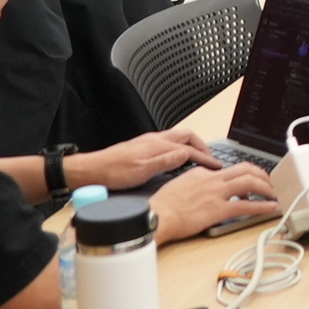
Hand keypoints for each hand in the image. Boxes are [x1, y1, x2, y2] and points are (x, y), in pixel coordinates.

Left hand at [74, 127, 220, 191]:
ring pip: (178, 138)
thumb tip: (187, 155)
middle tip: (210, 158)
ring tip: (198, 158)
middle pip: (186, 135)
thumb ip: (166, 161)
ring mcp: (149, 142)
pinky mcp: (143, 146)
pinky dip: (180, 148)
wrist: (92, 170)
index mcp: (158, 145)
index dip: (205, 157)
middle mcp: (155, 140)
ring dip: (191, 145)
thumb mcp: (142, 171)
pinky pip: (169, 142)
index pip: (189, 149)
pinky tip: (177, 158)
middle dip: (202, 145)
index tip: (216, 166)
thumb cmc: (114, 172)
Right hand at [152, 163, 280, 238]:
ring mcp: (217, 194)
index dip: (244, 173)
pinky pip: (246, 206)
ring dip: (266, 187)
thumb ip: (196, 182)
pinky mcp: (219, 210)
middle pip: (245, 169)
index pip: (230, 168)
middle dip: (262, 175)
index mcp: (203, 173)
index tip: (250, 180)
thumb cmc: (163, 205)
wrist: (157, 215)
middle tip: (269, 182)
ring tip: (273, 193)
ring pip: (250, 183)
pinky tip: (270, 208)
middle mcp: (213, 179)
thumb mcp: (180, 184)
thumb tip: (204, 186)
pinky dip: (262, 206)